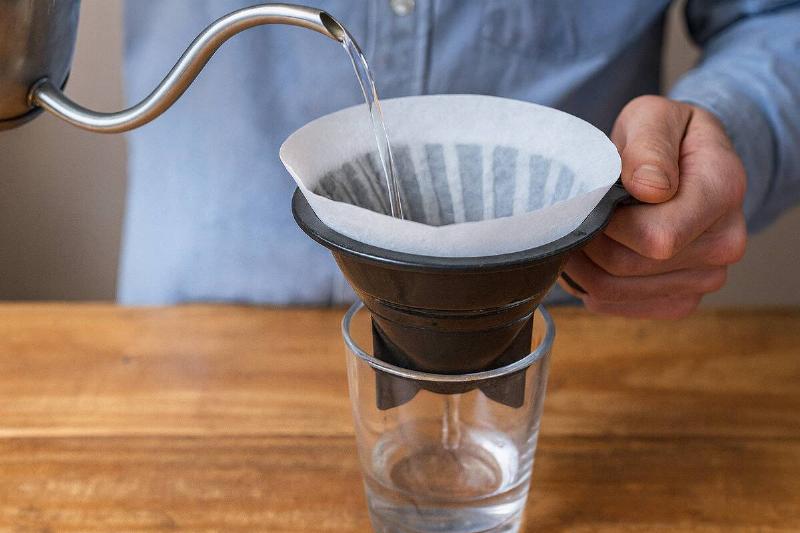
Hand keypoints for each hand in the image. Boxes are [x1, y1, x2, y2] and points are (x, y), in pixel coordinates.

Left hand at [560, 95, 746, 318]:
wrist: (686, 165)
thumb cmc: (665, 138)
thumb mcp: (653, 117)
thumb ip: (650, 146)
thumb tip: (651, 188)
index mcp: (722, 191)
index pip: (655, 237)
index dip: (609, 222)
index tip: (595, 198)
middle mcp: (724, 243)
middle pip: (626, 266)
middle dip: (588, 240)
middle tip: (577, 215)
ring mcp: (706, 278)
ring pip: (614, 291)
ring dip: (583, 265)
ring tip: (580, 232)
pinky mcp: (681, 300)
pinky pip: (618, 307)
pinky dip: (591, 285)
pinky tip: (592, 257)